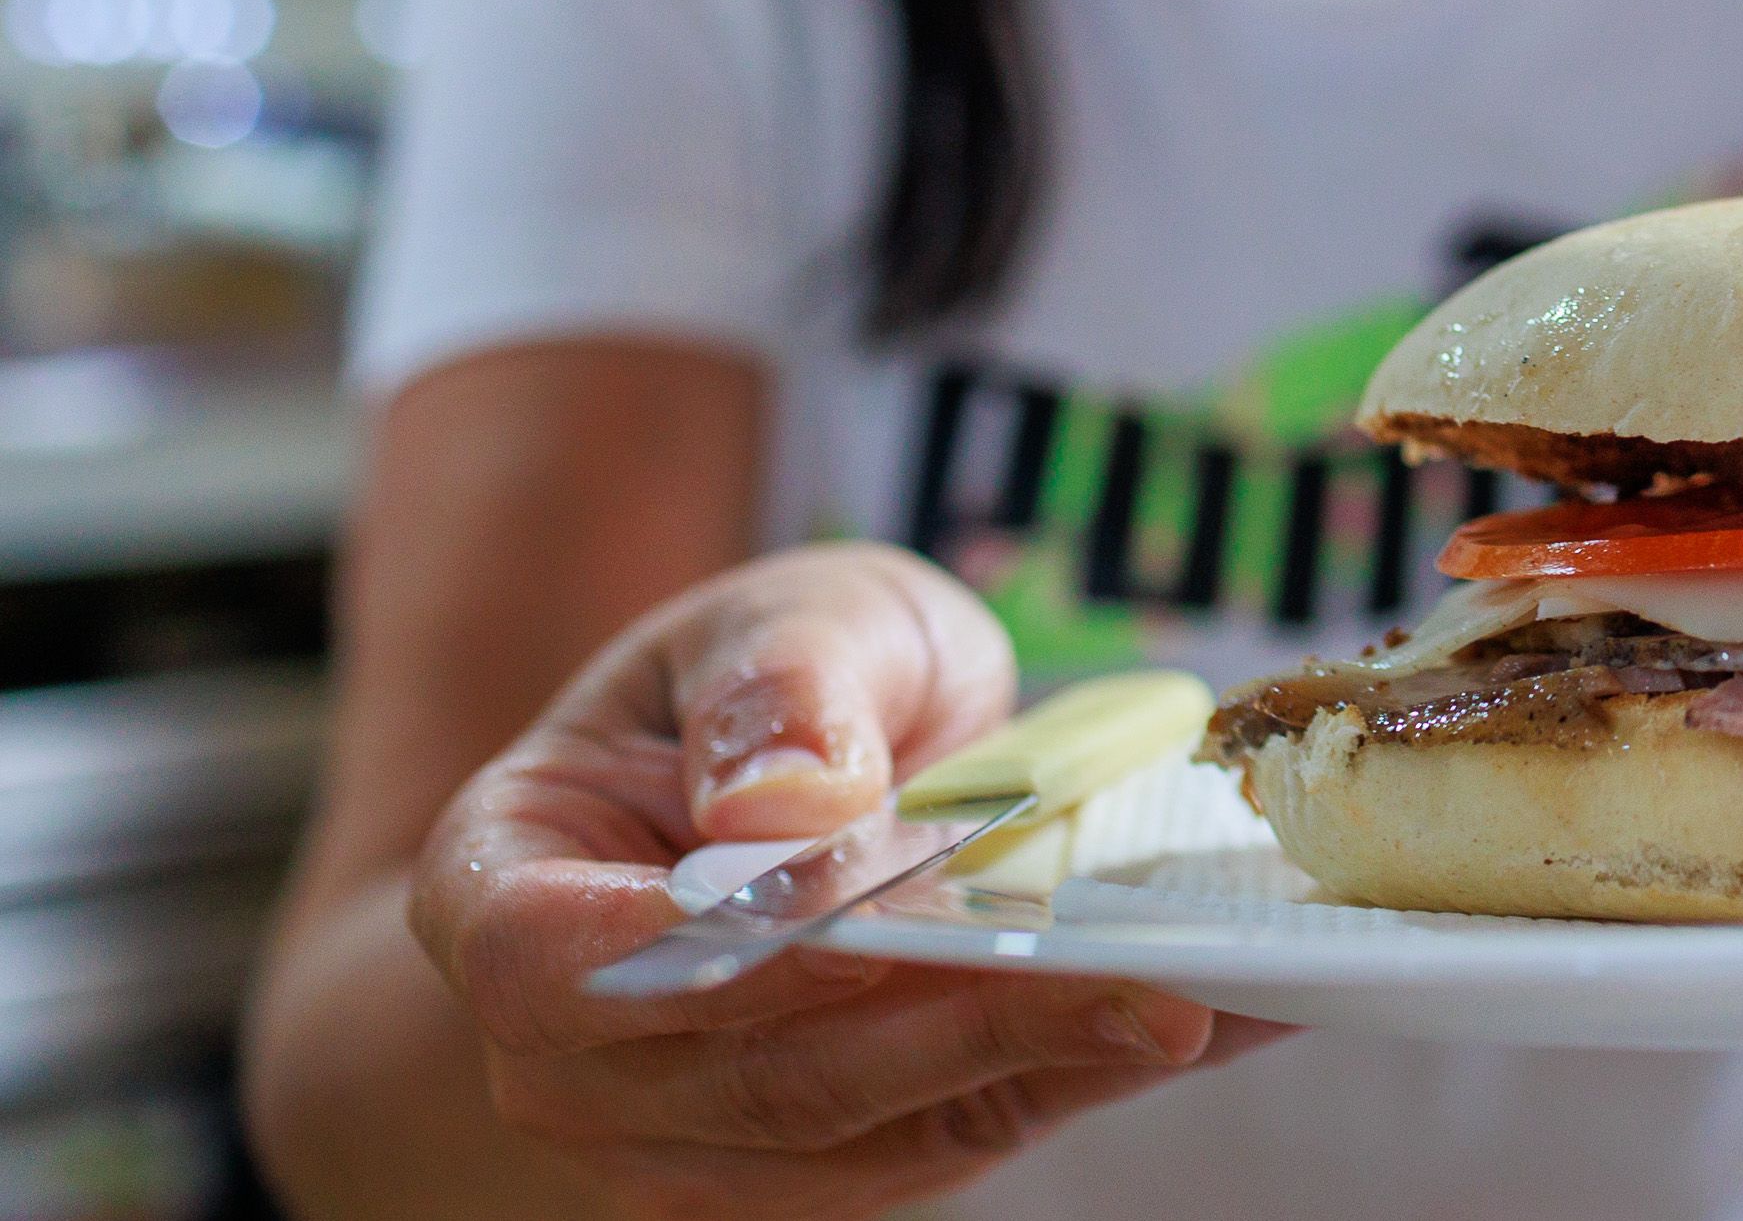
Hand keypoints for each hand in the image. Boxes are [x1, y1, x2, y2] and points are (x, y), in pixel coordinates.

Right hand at [410, 542, 1283, 1217]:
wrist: (798, 768)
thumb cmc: (776, 681)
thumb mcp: (790, 616)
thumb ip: (784, 686)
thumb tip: (785, 811)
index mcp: (506, 885)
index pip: (548, 963)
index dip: (699, 958)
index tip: (852, 924)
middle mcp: (572, 1051)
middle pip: (746, 1078)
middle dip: (948, 1027)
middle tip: (1134, 979)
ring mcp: (686, 1135)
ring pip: (860, 1139)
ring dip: (1036, 1068)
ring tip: (1197, 996)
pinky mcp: (825, 1166)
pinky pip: (946, 1141)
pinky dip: (1075, 1078)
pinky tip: (1194, 1013)